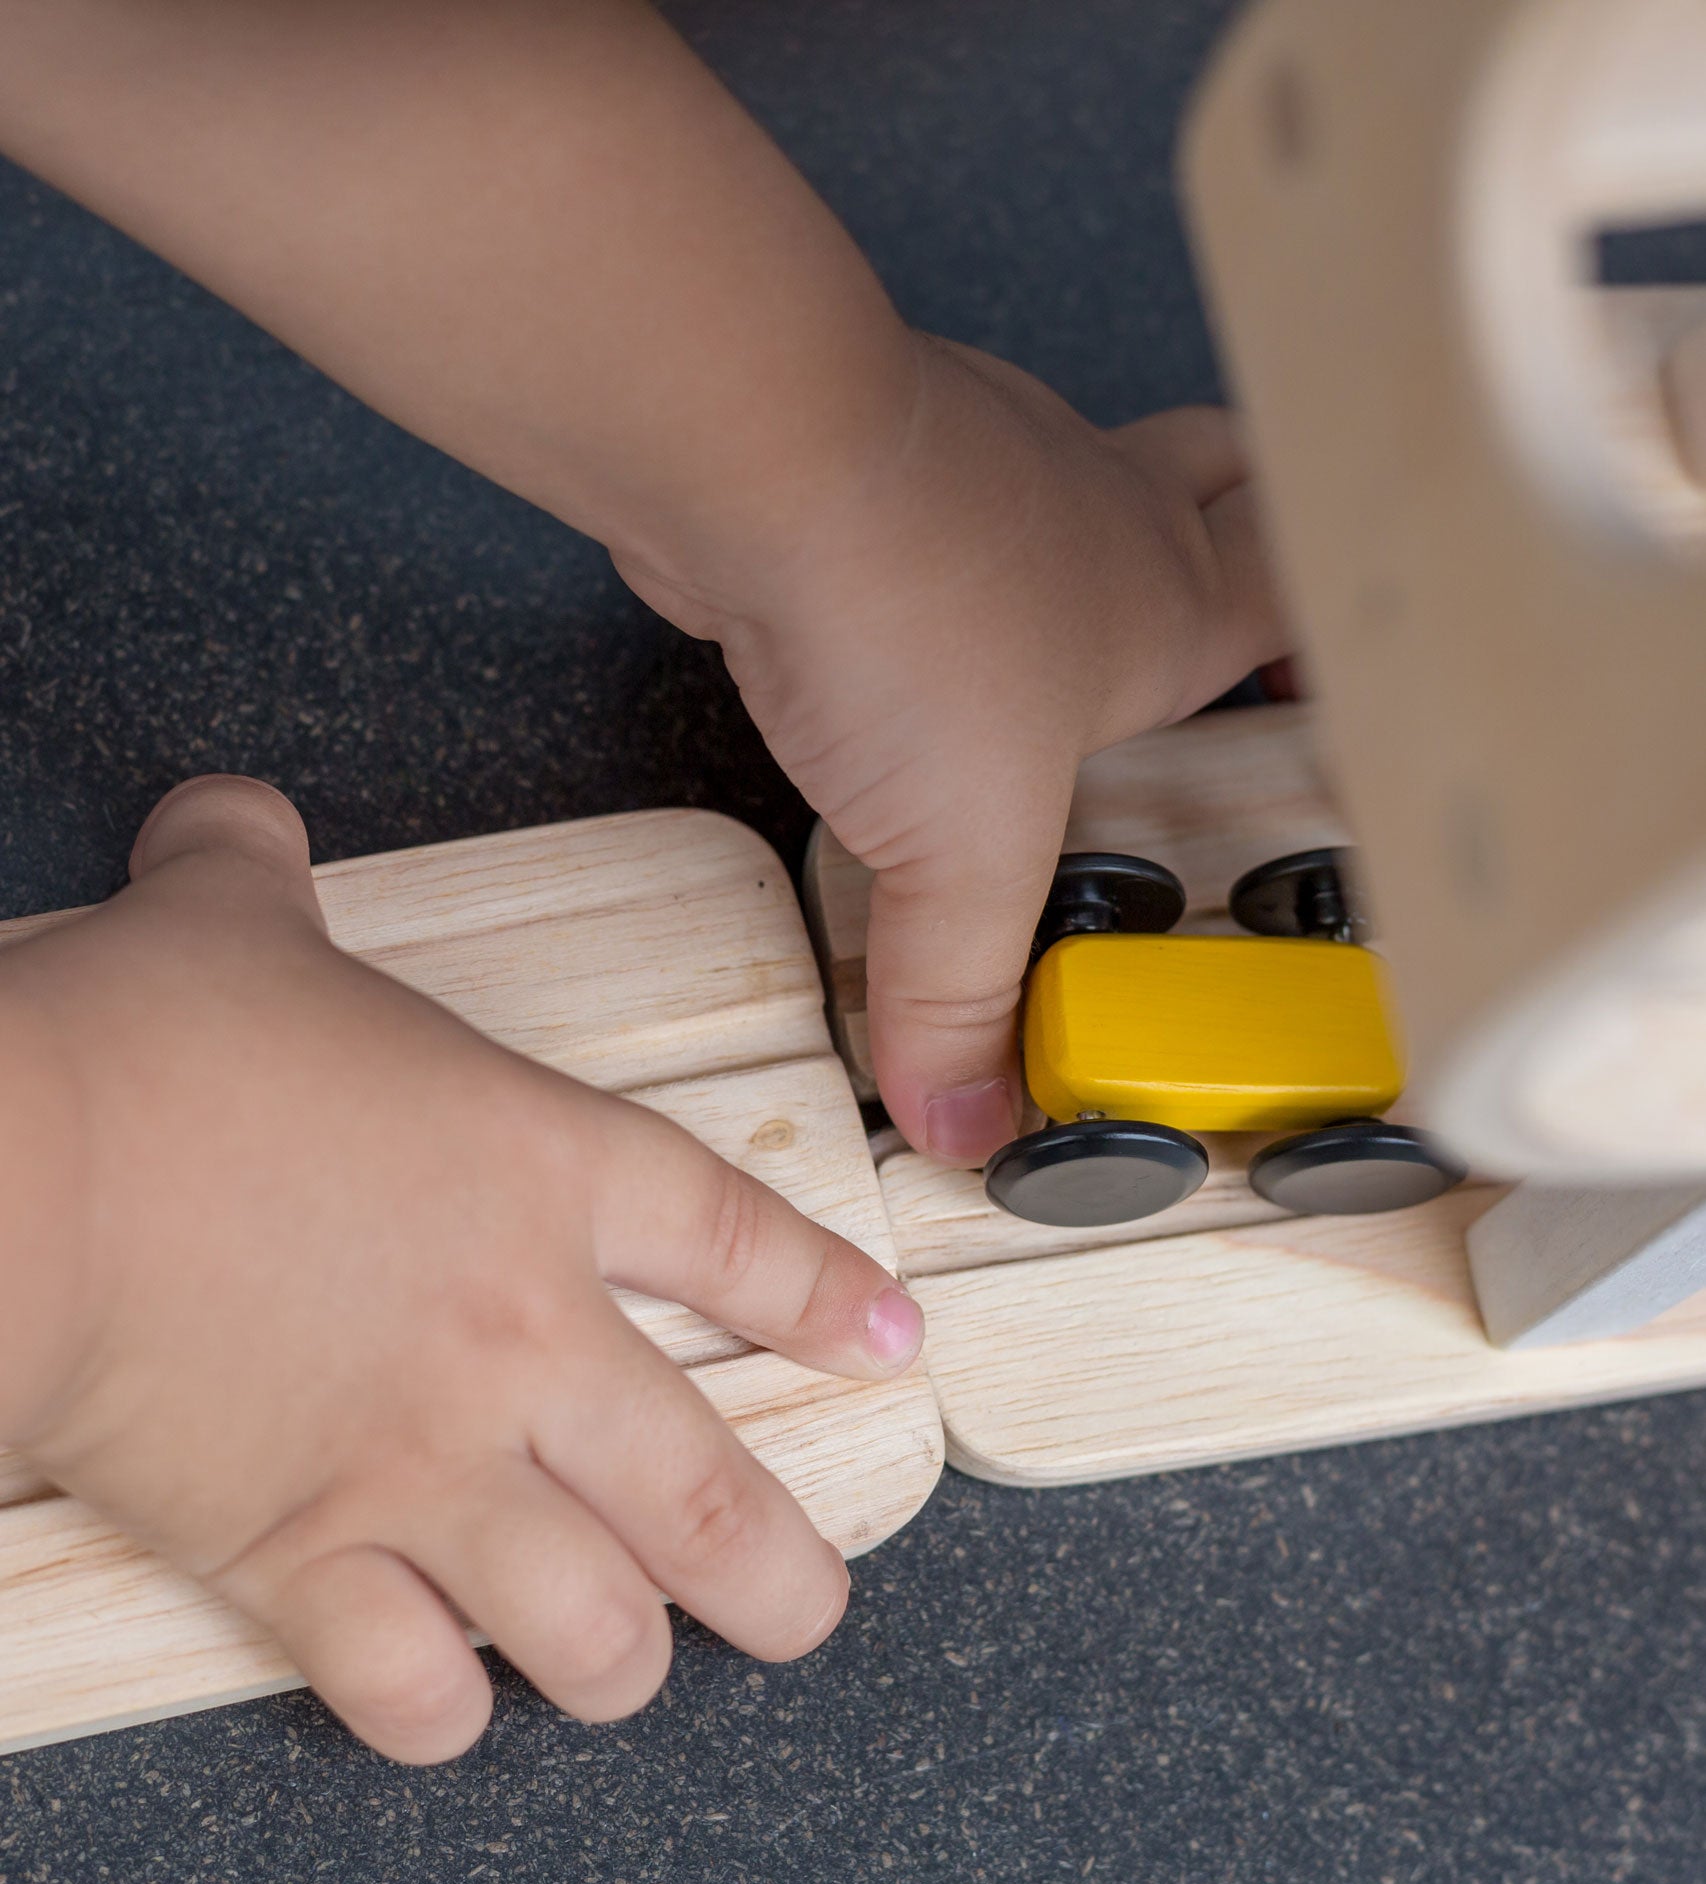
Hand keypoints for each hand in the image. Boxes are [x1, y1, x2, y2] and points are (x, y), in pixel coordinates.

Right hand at [0, 777, 922, 1762]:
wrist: (15, 1176)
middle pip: (712, 1500)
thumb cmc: (136, 1048)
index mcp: (539, 1171)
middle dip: (782, 1579)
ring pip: (593, 1627)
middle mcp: (518, 1338)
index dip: (829, 1301)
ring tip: (629, 1662)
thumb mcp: (225, 915)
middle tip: (807, 1608)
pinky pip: (408, 1689)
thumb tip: (232, 820)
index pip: (739, 1241)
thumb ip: (257, 864)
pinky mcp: (298, 1556)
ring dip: (624, 1661)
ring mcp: (421, 1462)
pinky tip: (442, 1701)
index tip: (889, 1346)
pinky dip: (436, 1715)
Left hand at [619, 337, 1285, 1162]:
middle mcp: (1103, 519)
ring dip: (1092, 539)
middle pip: (1229, 488)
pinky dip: (957, 546)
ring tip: (1063, 635)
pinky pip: (957, 494)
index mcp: (1169, 609)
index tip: (1346, 691)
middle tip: (1239, 615)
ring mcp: (1000, 466)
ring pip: (1088, 479)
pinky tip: (911, 619)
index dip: (1337, 648)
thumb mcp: (960, 856)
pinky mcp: (889, 460)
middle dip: (1251, 541)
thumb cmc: (909, 602)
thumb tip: (967, 1117)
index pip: (1303, 607)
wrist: (755, 459)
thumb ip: (963, 997)